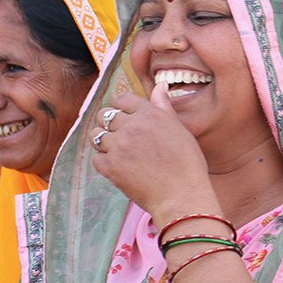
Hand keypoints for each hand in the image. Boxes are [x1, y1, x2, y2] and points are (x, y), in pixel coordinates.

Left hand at [90, 82, 214, 219]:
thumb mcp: (180, 130)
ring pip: (96, 135)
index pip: (121, 99)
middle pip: (103, 115)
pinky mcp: (110, 166)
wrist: (181, 196)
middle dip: (108, 124)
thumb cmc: (186, 164)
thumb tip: (159, 85)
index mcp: (149, 114)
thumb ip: (163, 107)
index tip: (126, 119)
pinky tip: (118, 168)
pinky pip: (96, 157)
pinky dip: (104, 162)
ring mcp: (119, 146)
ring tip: (118, 152)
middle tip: (119, 138)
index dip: (121, 109)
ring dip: (103, 142)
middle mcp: (132, 126)